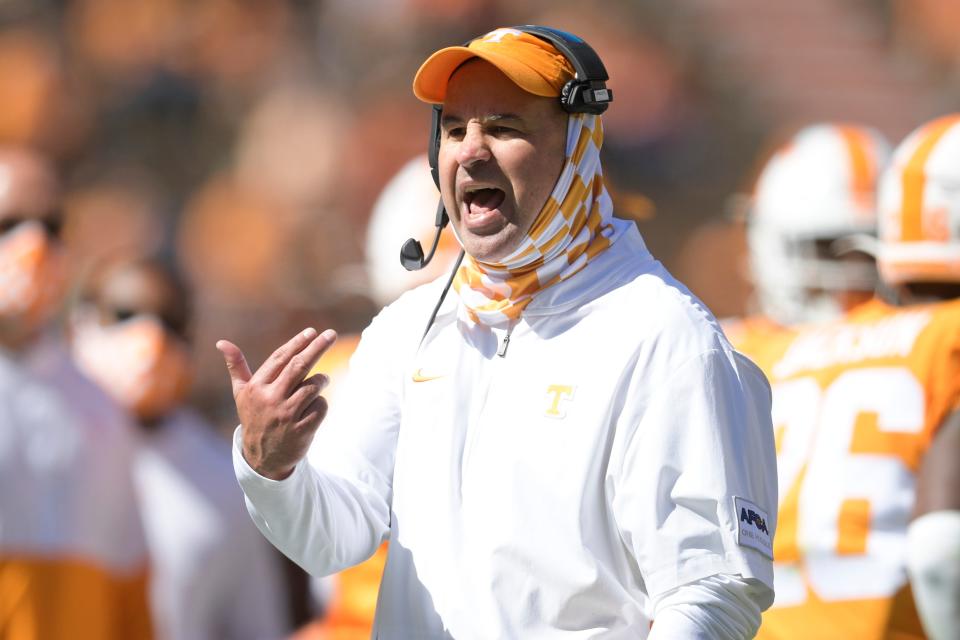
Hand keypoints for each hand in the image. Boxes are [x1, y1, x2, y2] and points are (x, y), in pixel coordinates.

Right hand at [217, 328, 336, 479]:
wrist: (263, 457)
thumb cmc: (255, 416)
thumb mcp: (242, 393)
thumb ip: (236, 366)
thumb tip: (221, 342)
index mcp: (257, 387)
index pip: (280, 358)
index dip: (297, 343)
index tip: (312, 331)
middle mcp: (271, 399)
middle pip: (299, 366)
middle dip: (317, 347)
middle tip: (331, 334)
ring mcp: (287, 415)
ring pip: (313, 386)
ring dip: (322, 379)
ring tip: (323, 379)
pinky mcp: (302, 429)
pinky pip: (321, 406)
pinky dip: (321, 402)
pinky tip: (315, 405)